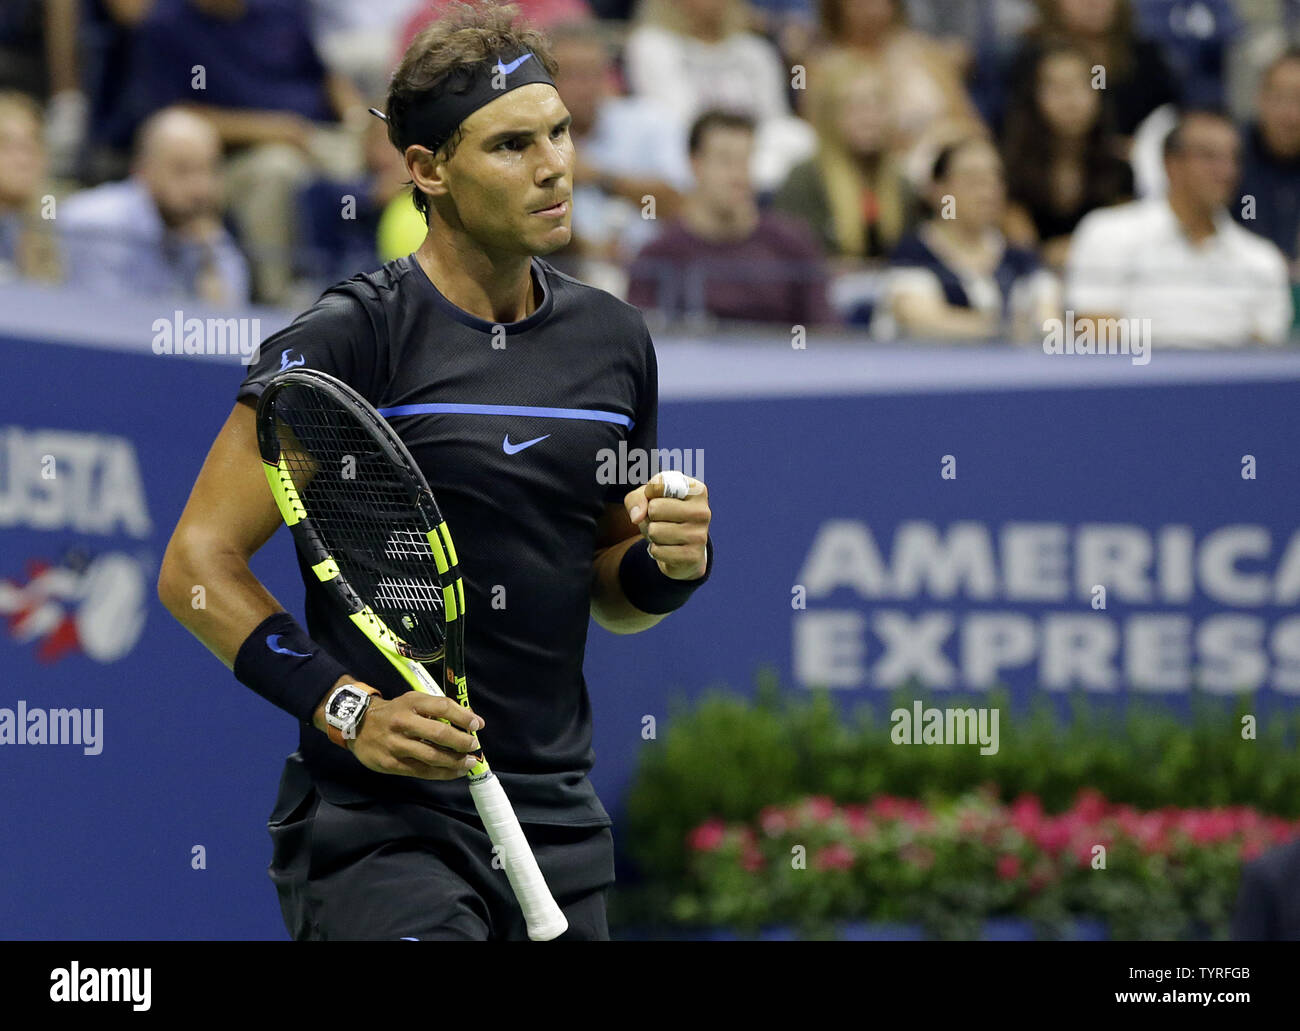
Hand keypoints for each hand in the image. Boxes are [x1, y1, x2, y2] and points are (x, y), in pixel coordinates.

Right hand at [321, 682, 485, 779]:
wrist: (358, 726)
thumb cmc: (395, 712)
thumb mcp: (412, 701)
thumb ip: (436, 709)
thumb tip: (469, 720)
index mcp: (411, 703)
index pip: (442, 707)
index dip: (463, 716)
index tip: (478, 724)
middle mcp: (403, 722)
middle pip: (439, 733)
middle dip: (462, 742)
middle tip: (474, 746)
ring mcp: (396, 745)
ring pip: (432, 756)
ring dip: (455, 761)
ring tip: (468, 763)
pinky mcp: (392, 764)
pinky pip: (422, 771)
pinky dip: (442, 773)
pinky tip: (454, 772)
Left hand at [624, 472, 710, 579]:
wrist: (682, 549)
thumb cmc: (664, 516)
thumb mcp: (649, 499)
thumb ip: (637, 498)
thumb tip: (637, 517)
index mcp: (696, 490)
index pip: (659, 484)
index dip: (650, 493)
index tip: (660, 498)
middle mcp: (702, 511)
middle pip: (654, 508)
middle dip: (650, 516)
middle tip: (662, 520)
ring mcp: (699, 535)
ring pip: (654, 531)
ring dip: (653, 535)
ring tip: (666, 534)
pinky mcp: (693, 556)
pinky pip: (657, 550)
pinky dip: (656, 550)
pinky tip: (669, 548)